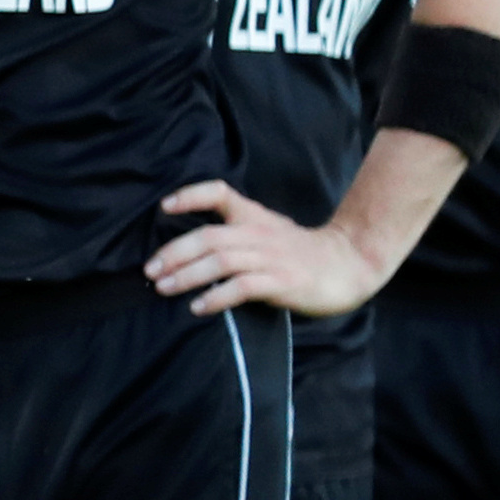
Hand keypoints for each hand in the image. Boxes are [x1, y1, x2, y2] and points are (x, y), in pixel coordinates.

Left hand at [144, 180, 382, 315]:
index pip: (219, 192)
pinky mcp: (281, 282)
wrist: (349, 264)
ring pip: (219, 261)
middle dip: (173, 253)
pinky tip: (198, 307)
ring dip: (186, 276)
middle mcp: (257, 233)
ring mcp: (269, 258)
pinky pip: (241, 288)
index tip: (164, 207)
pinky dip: (216, 297)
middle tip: (150, 270)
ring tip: (163, 287)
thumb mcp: (267, 229)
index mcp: (253, 215)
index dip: (190, 195)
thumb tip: (190, 248)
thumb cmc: (300, 251)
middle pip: (207, 236)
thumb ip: (235, 232)